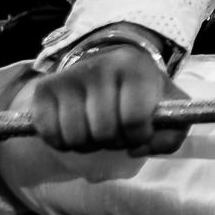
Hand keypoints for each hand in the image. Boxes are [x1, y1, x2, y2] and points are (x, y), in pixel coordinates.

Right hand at [26, 40, 188, 155]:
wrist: (108, 69)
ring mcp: (68, 76)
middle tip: (117, 132)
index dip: (139, 136)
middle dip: (114, 142)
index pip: (134, 118)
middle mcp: (99, 66)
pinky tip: (77, 130)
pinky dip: (64, 143)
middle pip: (103, 131)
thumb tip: (139, 149)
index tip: (140, 132)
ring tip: (98, 130)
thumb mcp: (169, 109)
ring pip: (76, 136)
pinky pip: (51, 135)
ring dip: (89, 145)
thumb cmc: (141, 94)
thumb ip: (170, 135)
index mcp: (135, 67)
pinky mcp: (44, 89)